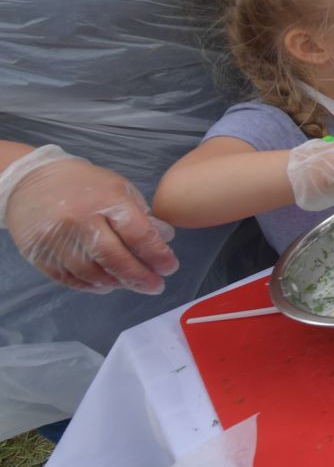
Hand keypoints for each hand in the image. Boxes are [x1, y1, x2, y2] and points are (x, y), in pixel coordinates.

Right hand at [0, 146, 177, 293]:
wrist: (31, 180)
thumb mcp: (118, 188)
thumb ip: (141, 214)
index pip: (137, 233)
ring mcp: (57, 239)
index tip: (170, 267)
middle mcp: (80, 220)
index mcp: (106, 201)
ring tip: (132, 284)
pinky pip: (68, 278)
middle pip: (114, 257)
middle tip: (156, 286)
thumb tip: (165, 239)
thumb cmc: (84, 184)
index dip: (157, 254)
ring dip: (117, 282)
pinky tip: (106, 285)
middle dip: (139, 276)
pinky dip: (90, 285)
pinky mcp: (40, 253)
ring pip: (91, 272)